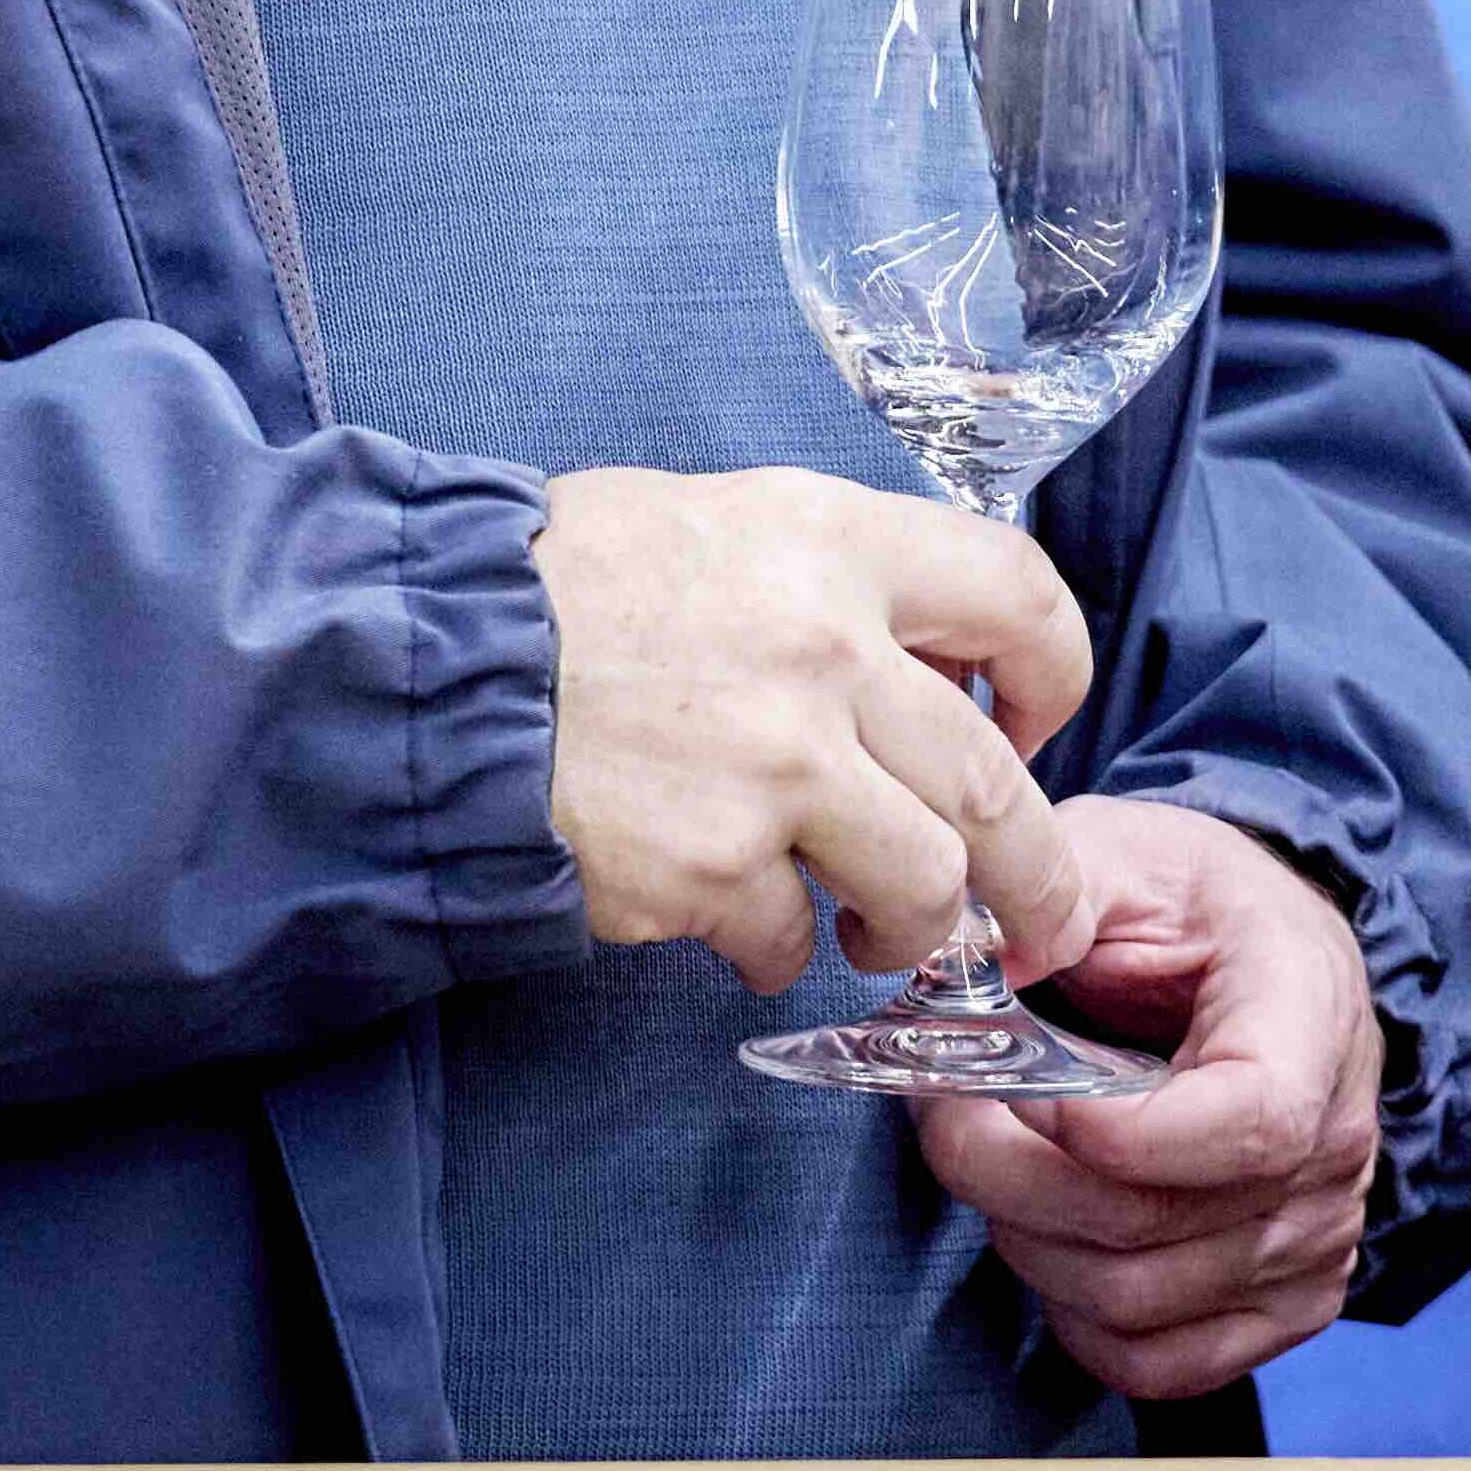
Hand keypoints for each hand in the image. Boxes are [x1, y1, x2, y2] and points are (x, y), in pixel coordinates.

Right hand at [534, 465, 1093, 1000]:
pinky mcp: (707, 869)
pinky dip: (777, 949)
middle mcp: (828, 652)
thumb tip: (925, 662)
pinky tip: (741, 929)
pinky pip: (788, 937)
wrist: (418, 665)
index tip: (1032, 731)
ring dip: (915, 927)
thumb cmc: (556, 588)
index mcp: (836, 543)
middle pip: (995, 785)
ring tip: (880, 935)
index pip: (1021, 596)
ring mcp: (775, 770)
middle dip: (1038, 875)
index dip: (1051, 678)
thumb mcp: (713, 521)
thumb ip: (830, 581)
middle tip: (1043, 925)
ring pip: (925, 883)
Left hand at [917, 800, 1391, 1394]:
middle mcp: (1339, 1139)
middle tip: (940, 1109)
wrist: (1268, 956)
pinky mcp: (1288, 1302)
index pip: (1251, 1122)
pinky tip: (1054, 1237)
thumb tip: (982, 957)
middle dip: (1005, 1174)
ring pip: (1134, 1301)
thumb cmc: (1193, 909)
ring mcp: (1319, 1235)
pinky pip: (1160, 1363)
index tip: (1026, 1087)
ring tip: (990, 1160)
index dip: (1121, 1135)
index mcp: (1312, 1014)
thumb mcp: (1127, 853)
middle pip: (1153, 1224)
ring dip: (1024, 1238)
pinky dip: (1076, 1318)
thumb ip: (1060, 888)